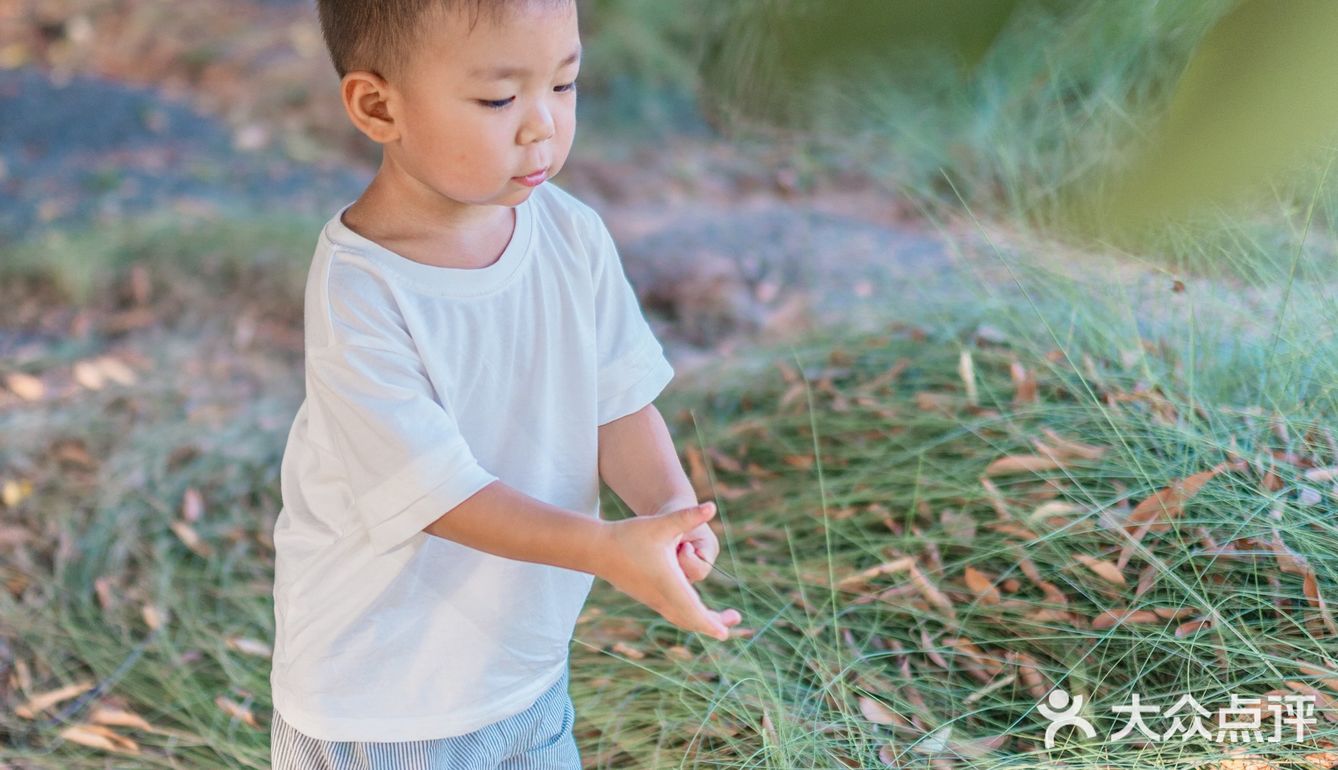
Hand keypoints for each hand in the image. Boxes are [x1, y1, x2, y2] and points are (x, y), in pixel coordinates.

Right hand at [596, 501, 741, 640]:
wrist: (598, 549)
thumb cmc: (629, 535)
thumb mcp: (662, 524)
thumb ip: (688, 516)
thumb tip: (711, 505)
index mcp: (668, 583)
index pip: (694, 611)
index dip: (711, 623)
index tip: (725, 632)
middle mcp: (661, 597)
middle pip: (691, 620)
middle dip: (713, 624)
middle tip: (734, 622)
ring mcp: (653, 600)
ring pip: (681, 618)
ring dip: (701, 621)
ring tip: (720, 623)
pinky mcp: (648, 597)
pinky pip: (673, 613)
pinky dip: (688, 616)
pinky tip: (696, 611)